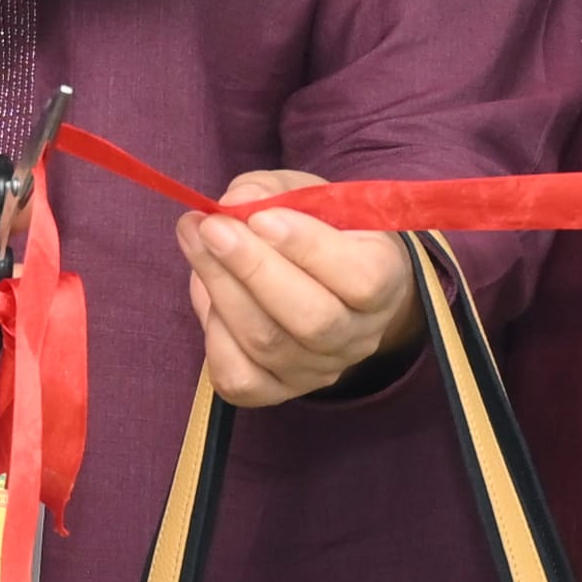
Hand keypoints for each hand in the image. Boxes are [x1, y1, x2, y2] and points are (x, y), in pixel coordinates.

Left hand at [179, 168, 421, 406]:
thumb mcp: (306, 194)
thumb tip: (234, 203)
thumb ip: (271, 191)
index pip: (361, 278)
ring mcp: (320, 370)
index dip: (308, 248)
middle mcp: (360, 334)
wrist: (325, 280)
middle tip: (212, 227)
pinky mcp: (279, 390)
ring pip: (269, 345)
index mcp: (387, 278)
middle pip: (313, 319)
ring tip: (194, 240)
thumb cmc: (319, 227)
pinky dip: (214, 335)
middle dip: (253, 269)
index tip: (261, 217)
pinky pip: (241, 379)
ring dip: (221, 289)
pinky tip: (206, 294)